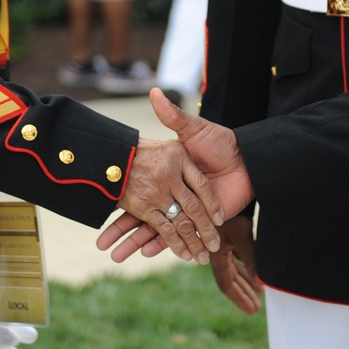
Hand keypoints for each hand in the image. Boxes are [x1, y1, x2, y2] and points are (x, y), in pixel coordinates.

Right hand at [98, 91, 254, 262]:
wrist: (247, 160)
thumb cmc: (220, 142)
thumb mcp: (193, 128)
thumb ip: (173, 116)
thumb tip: (154, 92)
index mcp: (167, 173)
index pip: (138, 188)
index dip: (120, 199)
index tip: (100, 208)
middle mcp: (172, 191)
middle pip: (142, 213)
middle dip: (122, 230)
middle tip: (101, 245)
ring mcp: (183, 206)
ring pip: (157, 228)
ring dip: (137, 243)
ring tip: (115, 257)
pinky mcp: (197, 220)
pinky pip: (176, 234)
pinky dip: (162, 244)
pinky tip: (144, 253)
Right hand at [210, 214, 263, 314]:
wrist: (232, 187)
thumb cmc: (234, 212)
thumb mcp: (242, 237)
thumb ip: (251, 261)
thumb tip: (260, 284)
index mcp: (215, 254)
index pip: (226, 283)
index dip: (239, 297)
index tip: (251, 309)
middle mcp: (218, 251)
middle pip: (231, 278)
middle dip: (244, 293)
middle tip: (256, 308)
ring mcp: (225, 244)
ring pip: (236, 268)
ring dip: (247, 281)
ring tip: (259, 294)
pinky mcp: (234, 236)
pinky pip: (241, 257)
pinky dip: (249, 267)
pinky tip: (259, 274)